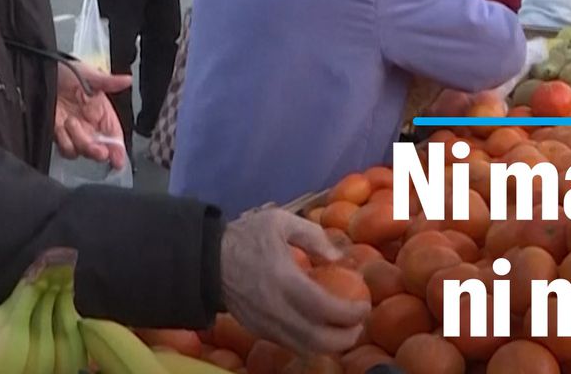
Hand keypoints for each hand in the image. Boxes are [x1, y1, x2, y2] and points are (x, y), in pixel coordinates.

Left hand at [53, 61, 130, 168]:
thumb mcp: (88, 74)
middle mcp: (90, 125)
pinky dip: (63, 141)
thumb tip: (127, 80)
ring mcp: (74, 131)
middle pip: (99, 149)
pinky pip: (65, 148)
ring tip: (70, 121)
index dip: (118, 149)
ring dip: (77, 141)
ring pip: (81, 151)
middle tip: (94, 146)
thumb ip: (108, 82)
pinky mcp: (58, 135)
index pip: (115, 136)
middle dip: (96, 150)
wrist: (40, 72)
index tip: (117, 159)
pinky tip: (59, 127)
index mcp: (102, 113)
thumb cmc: (66, 70)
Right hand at [220, 209, 369, 354]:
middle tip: (359, 325)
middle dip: (347, 337)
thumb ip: (313, 236)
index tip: (364, 305)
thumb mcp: (279, 221)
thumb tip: (338, 256)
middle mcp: (276, 310)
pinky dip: (311, 343)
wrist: (206, 260)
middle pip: (319, 339)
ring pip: (306, 348)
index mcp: (284, 280)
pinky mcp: (258, 331)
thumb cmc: (246, 237)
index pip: (326, 309)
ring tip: (345, 331)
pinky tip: (321, 330)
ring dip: (331, 345)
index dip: (351, 313)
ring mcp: (265, 325)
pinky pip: (291, 345)